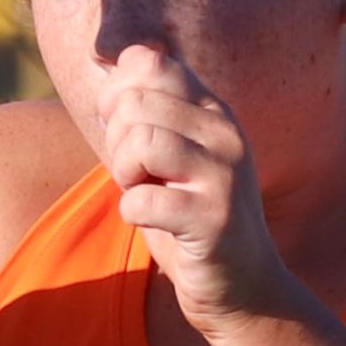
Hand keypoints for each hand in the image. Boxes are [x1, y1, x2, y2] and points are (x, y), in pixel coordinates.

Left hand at [94, 42, 290, 333]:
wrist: (242, 286)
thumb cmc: (188, 217)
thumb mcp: (169, 155)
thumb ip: (144, 111)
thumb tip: (103, 58)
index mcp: (212, 110)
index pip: (149, 62)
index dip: (116, 95)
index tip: (125, 133)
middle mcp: (225, 132)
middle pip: (135, 103)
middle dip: (116, 142)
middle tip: (136, 175)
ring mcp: (225, 174)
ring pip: (141, 143)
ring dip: (124, 173)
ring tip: (144, 192)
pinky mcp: (214, 218)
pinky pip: (144, 200)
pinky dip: (133, 213)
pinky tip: (152, 221)